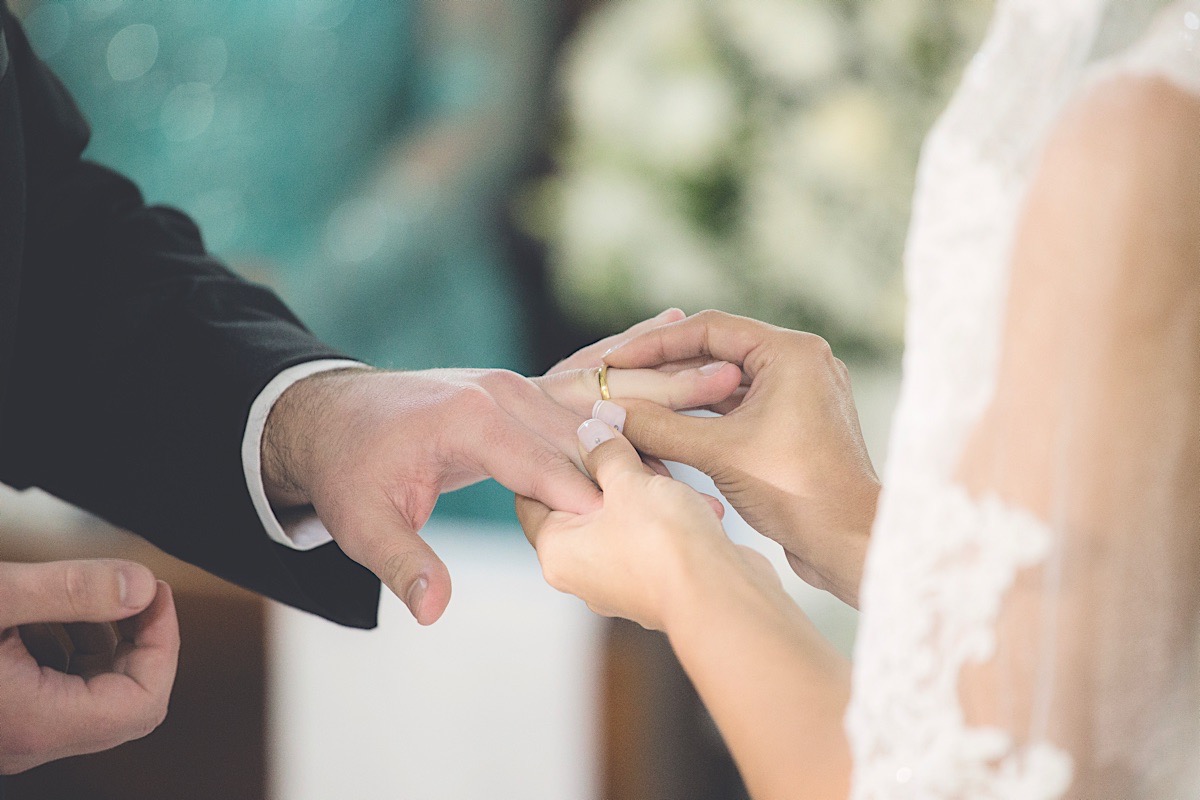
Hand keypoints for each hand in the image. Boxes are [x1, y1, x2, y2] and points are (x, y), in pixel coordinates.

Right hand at [0, 559, 178, 773]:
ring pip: (91, 691)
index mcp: (35, 723)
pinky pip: (55, 688)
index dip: (163, 642)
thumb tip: (140, 587)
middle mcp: (27, 739)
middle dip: (139, 636)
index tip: (157, 594)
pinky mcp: (2, 713)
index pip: (144, 702)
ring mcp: (12, 729)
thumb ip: (68, 592)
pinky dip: (64, 645)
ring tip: (90, 592)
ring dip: (102, 638)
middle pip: (125, 699)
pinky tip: (46, 611)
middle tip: (136, 588)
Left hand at [261, 313, 740, 625]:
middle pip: (591, 422)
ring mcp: (518, 383)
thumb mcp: (363, 524)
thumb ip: (405, 564)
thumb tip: (433, 611)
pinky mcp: (525, 383)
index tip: (648, 513)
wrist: (335, 413)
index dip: (594, 489)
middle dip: (656, 436)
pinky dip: (632, 353)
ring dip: (665, 386)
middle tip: (717, 451)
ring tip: (730, 379)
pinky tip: (677, 324)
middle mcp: (503, 392)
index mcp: (471, 422)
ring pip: (603, 392)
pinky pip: (587, 371)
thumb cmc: (352, 471)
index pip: (543, 462)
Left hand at [516, 419, 775, 631]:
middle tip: (628, 444)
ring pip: (622, 522)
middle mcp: (581, 574)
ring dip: (647, 494)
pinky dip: (670, 520)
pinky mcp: (656, 586)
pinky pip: (652, 541)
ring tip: (672, 476)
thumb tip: (591, 432)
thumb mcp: (629, 481)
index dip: (550, 460)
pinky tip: (700, 504)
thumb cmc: (664, 543)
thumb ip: (606, 453)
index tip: (572, 433)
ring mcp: (619, 584)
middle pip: (580, 507)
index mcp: (557, 552)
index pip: (532, 498)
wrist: (721, 596)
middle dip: (608, 473)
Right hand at [603, 310, 879, 607]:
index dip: (655, 344)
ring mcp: (800, 393)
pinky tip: (665, 425)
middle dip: (665, 367)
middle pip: (717, 351)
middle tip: (618, 379)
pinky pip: (740, 406)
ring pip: (727, 381)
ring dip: (682, 393)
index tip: (615, 360)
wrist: (848, 543)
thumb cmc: (796, 492)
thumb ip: (659, 426)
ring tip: (634, 402)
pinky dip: (704, 415)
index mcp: (792, 353)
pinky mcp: (794, 422)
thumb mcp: (718, 453)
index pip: (709, 328)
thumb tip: (608, 411)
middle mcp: (801, 362)